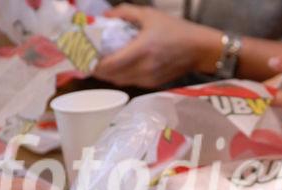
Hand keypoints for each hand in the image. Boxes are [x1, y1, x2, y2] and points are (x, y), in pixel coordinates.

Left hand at [94, 4, 220, 87]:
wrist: (199, 49)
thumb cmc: (177, 30)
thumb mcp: (150, 15)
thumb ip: (125, 12)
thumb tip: (106, 16)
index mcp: (141, 50)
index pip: (109, 64)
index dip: (92, 64)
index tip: (83, 57)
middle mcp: (143, 68)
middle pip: (110, 76)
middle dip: (96, 70)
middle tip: (87, 59)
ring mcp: (148, 79)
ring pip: (119, 81)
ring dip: (107, 74)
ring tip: (100, 63)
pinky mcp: (152, 84)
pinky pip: (130, 82)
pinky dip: (120, 76)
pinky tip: (118, 67)